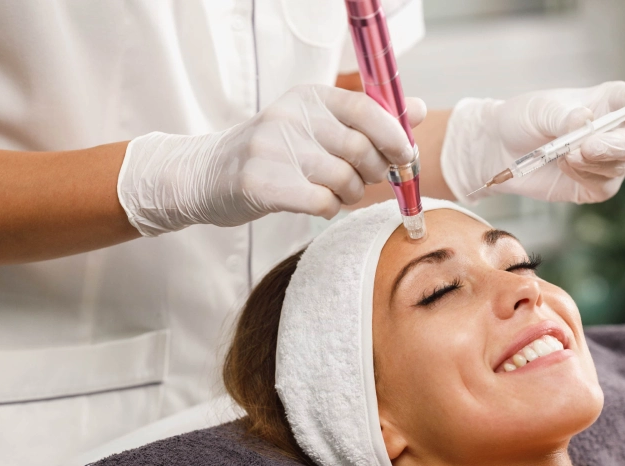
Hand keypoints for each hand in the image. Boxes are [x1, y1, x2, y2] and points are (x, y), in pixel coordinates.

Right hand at [117, 85, 425, 235]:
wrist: (207, 175)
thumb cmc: (274, 153)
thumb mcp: (315, 124)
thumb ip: (367, 118)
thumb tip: (418, 110)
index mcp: (309, 97)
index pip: (366, 108)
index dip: (395, 135)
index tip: (406, 156)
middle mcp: (291, 117)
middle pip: (360, 149)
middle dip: (373, 172)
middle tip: (364, 180)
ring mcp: (274, 150)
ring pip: (345, 179)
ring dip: (350, 194)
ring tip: (336, 193)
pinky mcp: (262, 184)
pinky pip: (323, 203)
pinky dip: (329, 209)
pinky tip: (317, 204)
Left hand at [442, 81, 624, 203]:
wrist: (501, 150)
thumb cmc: (523, 120)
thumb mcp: (538, 111)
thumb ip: (562, 116)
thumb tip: (583, 120)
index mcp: (608, 101)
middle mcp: (616, 130)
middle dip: (616, 146)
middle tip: (586, 148)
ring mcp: (609, 159)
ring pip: (619, 166)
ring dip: (590, 163)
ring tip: (562, 155)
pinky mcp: (597, 184)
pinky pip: (604, 186)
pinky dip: (583, 177)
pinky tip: (563, 166)